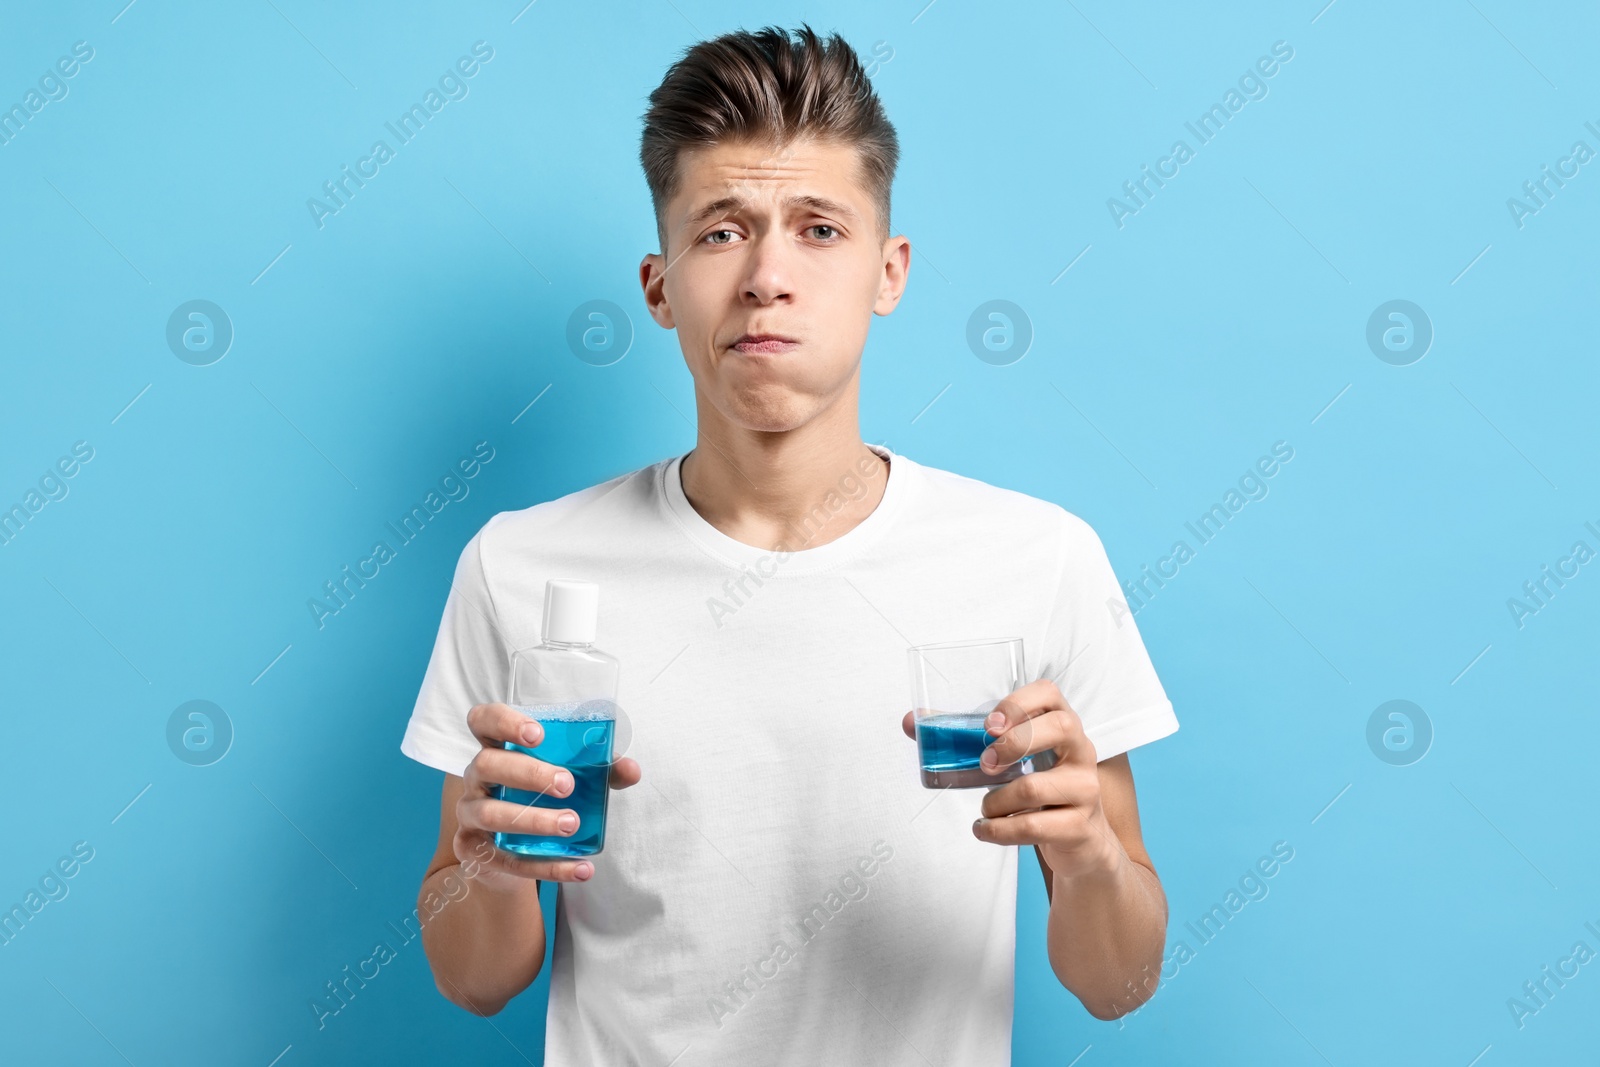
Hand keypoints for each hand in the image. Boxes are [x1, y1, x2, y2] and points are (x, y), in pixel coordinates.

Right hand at [456, 702, 641, 888]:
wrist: (514, 853)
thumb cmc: (542, 798)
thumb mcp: (571, 778)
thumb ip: (600, 770)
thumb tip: (631, 770)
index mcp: (496, 748)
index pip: (484, 721)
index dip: (504, 722)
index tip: (538, 734)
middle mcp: (476, 778)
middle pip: (486, 764)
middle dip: (529, 773)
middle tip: (567, 784)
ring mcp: (470, 814)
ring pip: (491, 813)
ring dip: (533, 819)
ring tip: (570, 823)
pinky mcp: (475, 851)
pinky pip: (507, 860)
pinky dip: (547, 867)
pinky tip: (580, 868)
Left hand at [901, 679, 1122, 881]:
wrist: (1081, 841)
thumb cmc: (1038, 788)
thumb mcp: (1009, 760)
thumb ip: (964, 740)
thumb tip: (911, 721)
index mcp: (1062, 724)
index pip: (1050, 693)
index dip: (1019, 702)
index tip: (989, 725)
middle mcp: (1081, 751)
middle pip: (1059, 728)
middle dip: (1013, 744)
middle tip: (984, 765)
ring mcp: (1086, 789)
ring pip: (1035, 787)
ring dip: (995, 801)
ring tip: (986, 808)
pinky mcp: (1081, 826)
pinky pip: (1034, 827)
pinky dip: (999, 831)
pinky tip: (986, 829)